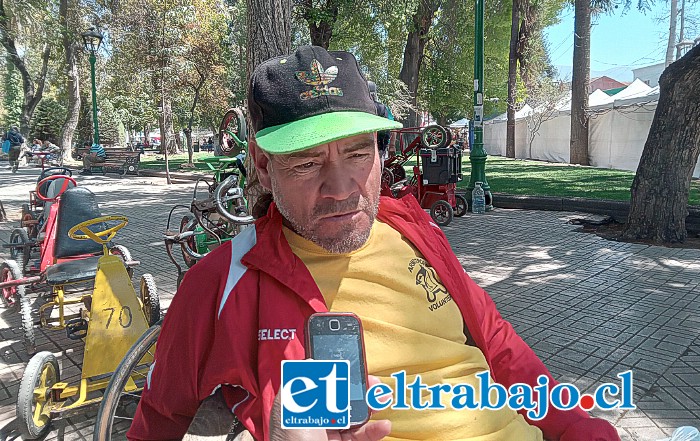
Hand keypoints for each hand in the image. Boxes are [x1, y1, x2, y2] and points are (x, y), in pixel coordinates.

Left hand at [269, 376, 390, 440]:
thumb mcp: (294, 408)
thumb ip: (303, 385)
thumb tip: (311, 361)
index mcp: (298, 404)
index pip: (318, 381)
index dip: (336, 372)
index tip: (352, 365)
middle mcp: (313, 417)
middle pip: (340, 397)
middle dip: (359, 389)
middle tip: (374, 384)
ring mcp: (328, 433)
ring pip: (354, 416)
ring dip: (371, 408)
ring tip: (382, 402)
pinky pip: (361, 436)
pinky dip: (374, 431)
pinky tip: (383, 426)